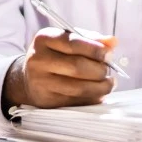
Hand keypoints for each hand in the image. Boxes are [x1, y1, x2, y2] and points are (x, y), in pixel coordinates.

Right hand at [2, 27, 117, 109]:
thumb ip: (90, 39)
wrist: (28, 78)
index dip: (95, 49)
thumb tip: (113, 42)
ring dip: (100, 87)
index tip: (109, 54)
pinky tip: (98, 93)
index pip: (73, 42)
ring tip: (109, 83)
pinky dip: (93, 98)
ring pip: (79, 88)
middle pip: (77, 66)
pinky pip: (77, 101)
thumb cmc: (54, 55)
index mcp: (44, 39)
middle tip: (108, 71)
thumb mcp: (66, 41)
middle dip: (99, 70)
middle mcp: (38, 60)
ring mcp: (41, 83)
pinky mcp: (47, 101)